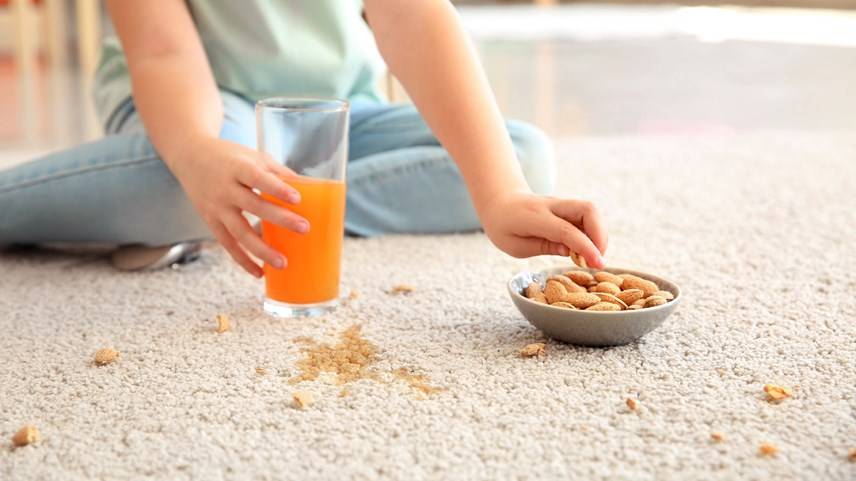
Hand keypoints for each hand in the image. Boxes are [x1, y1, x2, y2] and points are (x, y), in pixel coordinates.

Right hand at [168, 136, 307, 276]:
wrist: (189, 156)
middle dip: (280, 219)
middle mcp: (225, 188)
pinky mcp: (210, 221)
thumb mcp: (253, 156)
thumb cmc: (230, 157)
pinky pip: (228, 244)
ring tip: (283, 263)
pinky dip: (243, 260)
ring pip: (239, 232)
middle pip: (253, 206)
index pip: (258, 178)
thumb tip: (310, 188)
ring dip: (261, 250)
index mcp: (238, 168)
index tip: (297, 199)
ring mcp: (216, 207)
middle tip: (304, 229)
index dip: (277, 188)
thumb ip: (278, 172)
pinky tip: (260, 272)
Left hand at [479, 191, 607, 267]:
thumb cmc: (504, 227)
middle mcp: (551, 205)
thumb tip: (572, 252)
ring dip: (599, 234)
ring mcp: (560, 203)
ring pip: (591, 210)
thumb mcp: (515, 246)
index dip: (585, 247)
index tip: (598, 264)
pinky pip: (587, 215)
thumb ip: (544, 247)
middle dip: (600, 235)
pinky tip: (585, 248)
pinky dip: (592, 232)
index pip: (566, 230)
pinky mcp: (566, 206)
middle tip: (597, 260)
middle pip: (587, 209)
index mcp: (534, 217)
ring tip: (592, 256)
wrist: (499, 201)